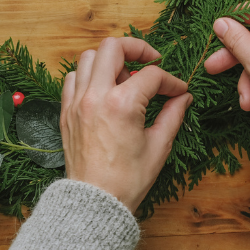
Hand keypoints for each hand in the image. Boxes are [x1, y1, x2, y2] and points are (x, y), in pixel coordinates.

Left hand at [60, 37, 192, 212]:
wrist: (94, 202)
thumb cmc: (126, 180)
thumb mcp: (158, 147)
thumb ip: (172, 116)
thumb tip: (183, 98)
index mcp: (122, 104)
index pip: (152, 75)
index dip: (171, 81)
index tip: (179, 92)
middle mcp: (96, 96)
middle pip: (113, 47)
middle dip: (137, 48)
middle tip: (151, 60)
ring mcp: (77, 102)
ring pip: (89, 57)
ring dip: (110, 60)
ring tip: (125, 77)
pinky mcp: (66, 111)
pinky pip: (73, 78)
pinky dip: (89, 75)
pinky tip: (103, 89)